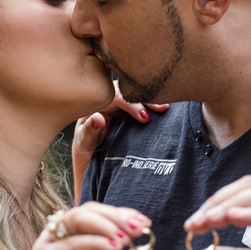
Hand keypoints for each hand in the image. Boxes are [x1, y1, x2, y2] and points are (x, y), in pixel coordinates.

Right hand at [1, 203, 152, 249]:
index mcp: (77, 240)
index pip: (100, 216)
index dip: (123, 215)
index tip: (146, 224)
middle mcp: (63, 237)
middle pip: (90, 211)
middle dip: (117, 216)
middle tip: (140, 227)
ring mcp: (51, 245)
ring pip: (78, 218)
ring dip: (105, 224)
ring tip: (126, 239)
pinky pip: (71, 243)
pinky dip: (94, 241)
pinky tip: (113, 248)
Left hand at [72, 82, 168, 202]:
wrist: (89, 157)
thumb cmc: (85, 150)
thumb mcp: (84, 144)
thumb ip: (89, 132)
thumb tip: (98, 118)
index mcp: (96, 104)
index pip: (115, 97)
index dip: (131, 104)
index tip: (145, 118)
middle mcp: (108, 101)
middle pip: (128, 92)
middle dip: (146, 98)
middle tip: (163, 108)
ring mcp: (119, 106)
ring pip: (136, 96)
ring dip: (151, 101)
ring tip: (166, 108)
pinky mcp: (127, 112)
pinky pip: (140, 104)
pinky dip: (151, 106)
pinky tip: (163, 110)